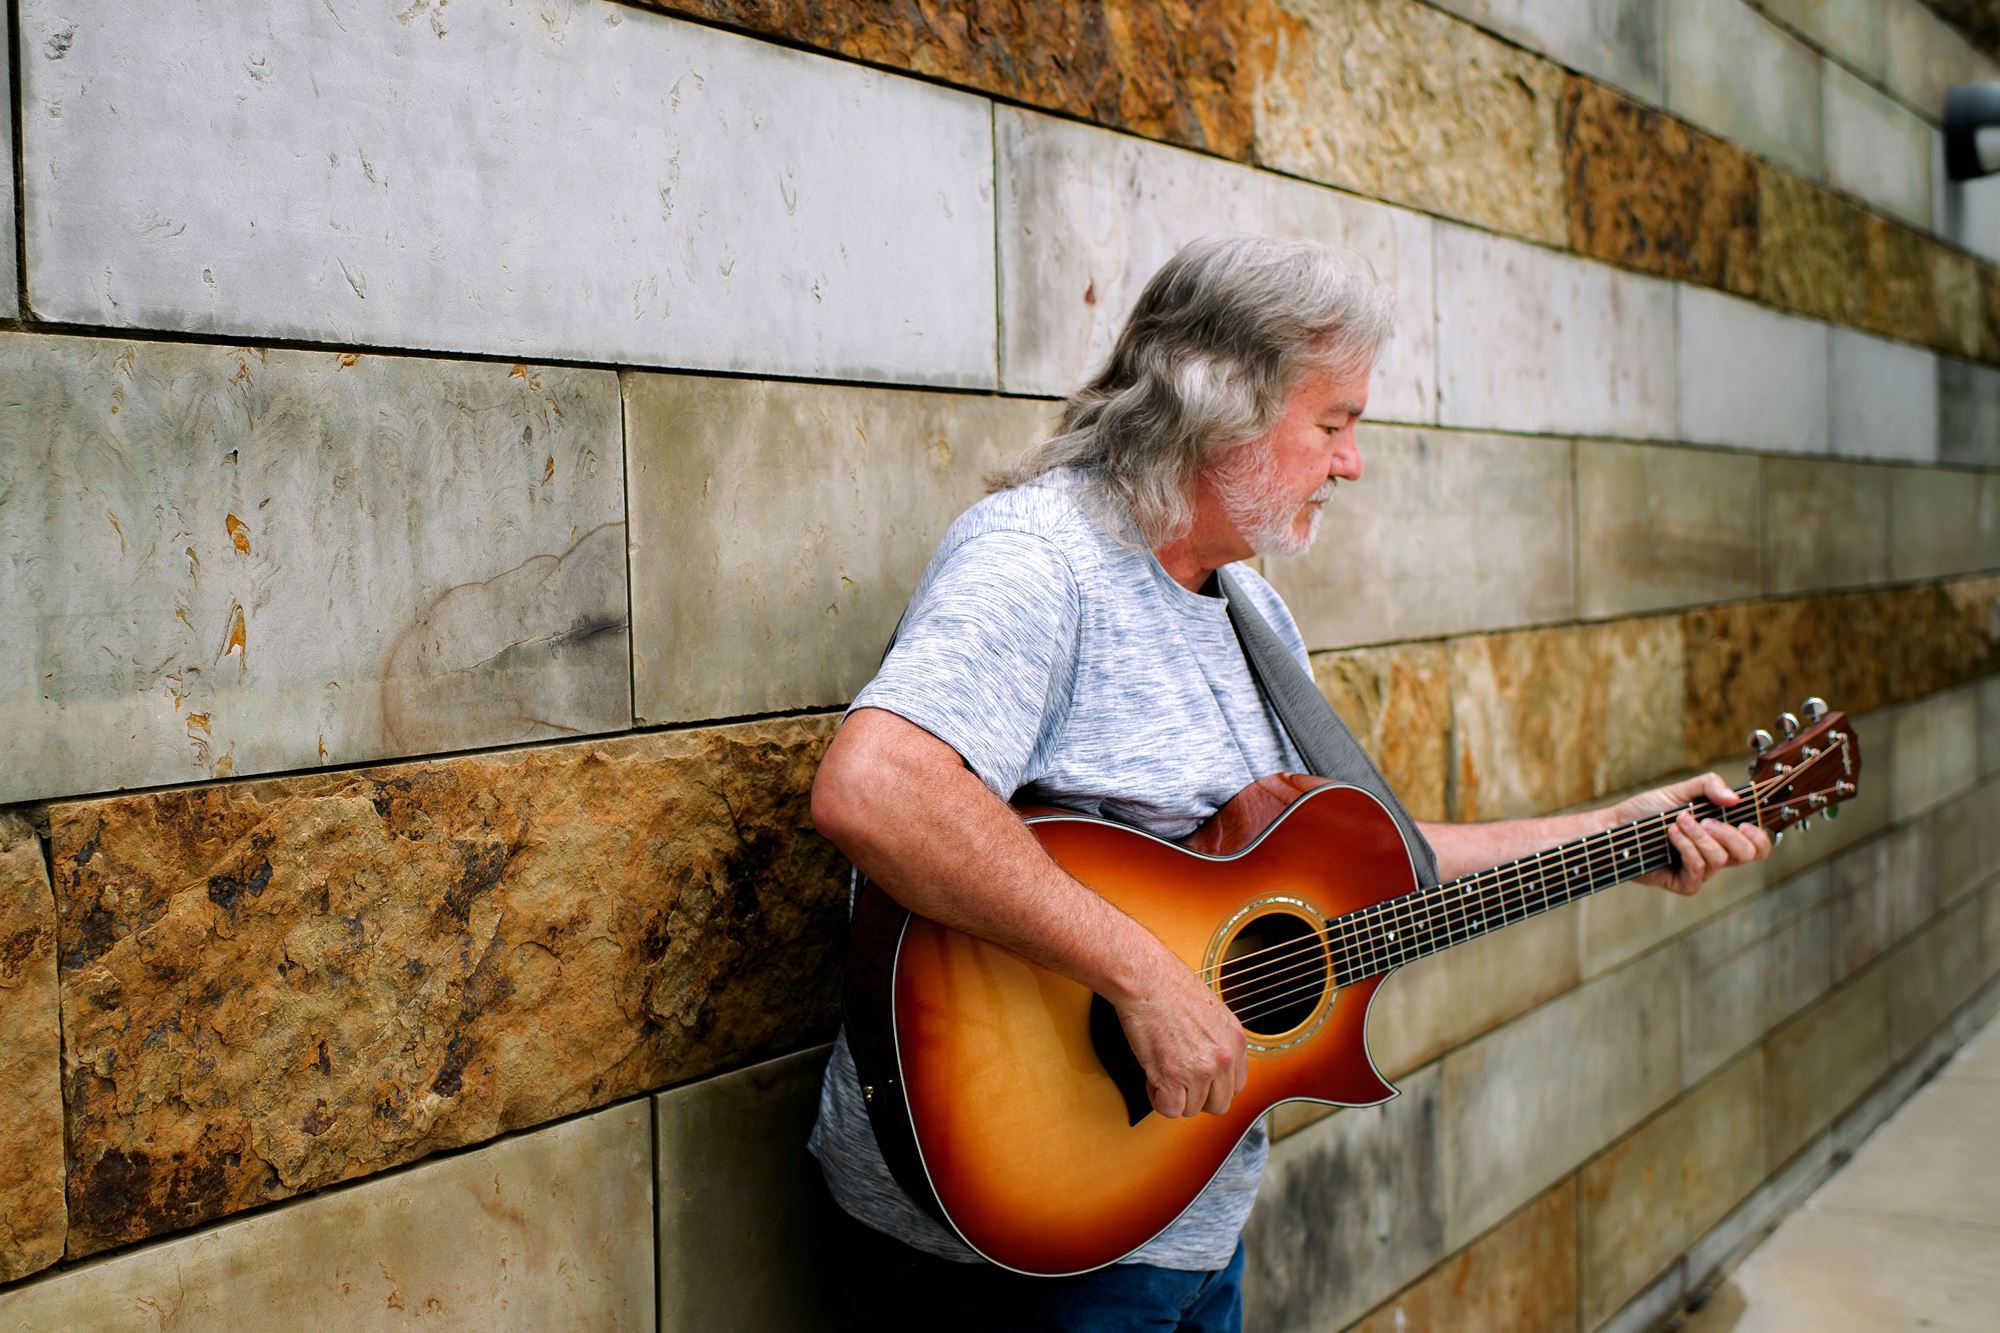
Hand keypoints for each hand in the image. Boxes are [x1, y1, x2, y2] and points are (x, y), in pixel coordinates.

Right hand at [1112, 948, 1247, 1118]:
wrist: (1147, 979)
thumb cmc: (1170, 988)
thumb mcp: (1213, 1013)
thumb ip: (1219, 1043)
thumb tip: (1212, 1068)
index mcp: (1236, 1042)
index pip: (1236, 1087)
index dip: (1213, 1086)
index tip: (1197, 1079)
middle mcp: (1224, 1058)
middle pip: (1218, 1104)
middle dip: (1195, 1097)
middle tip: (1178, 1080)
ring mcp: (1200, 1069)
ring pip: (1191, 1109)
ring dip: (1173, 1095)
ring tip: (1161, 1069)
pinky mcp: (1173, 1076)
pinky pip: (1169, 1109)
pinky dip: (1158, 1098)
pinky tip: (1152, 1078)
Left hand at [1609, 773, 1771, 895]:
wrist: (1616, 825)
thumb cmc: (1647, 810)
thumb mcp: (1680, 790)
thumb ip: (1709, 786)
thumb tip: (1735, 799)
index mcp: (1722, 834)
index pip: (1758, 846)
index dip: (1760, 837)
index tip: (1745, 822)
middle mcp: (1716, 854)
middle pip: (1748, 854)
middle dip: (1728, 833)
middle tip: (1704, 820)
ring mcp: (1701, 871)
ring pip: (1720, 859)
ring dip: (1698, 836)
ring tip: (1677, 822)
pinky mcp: (1684, 883)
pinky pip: (1699, 870)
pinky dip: (1687, 848)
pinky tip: (1671, 834)